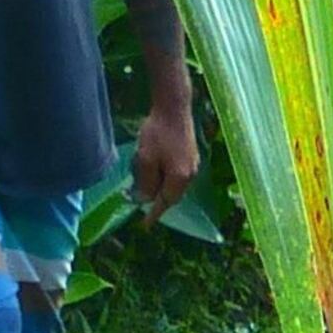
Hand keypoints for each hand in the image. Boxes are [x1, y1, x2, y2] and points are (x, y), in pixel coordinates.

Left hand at [133, 101, 201, 215]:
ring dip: (161, 187)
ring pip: (175, 185)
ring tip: (144, 184)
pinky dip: (166, 177)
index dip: (154, 214)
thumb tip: (145, 199)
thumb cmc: (157, 133)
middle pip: (172, 195)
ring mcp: (193, 164)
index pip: (165, 202)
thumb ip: (146, 182)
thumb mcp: (145, 159)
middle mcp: (190, 174)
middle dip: (156, 199)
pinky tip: (156, 170)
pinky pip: (177, 175)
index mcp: (180, 178)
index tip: (145, 225)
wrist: (174, 107)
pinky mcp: (191, 155)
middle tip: (139, 200)